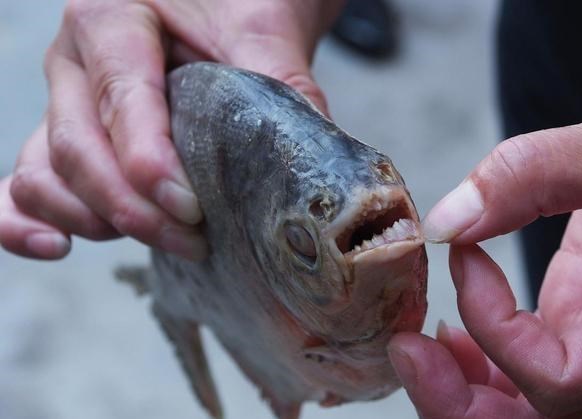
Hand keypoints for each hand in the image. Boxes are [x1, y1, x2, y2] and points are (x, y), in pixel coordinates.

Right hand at [0, 0, 341, 259]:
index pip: (118, 96)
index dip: (147, 162)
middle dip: (132, 208)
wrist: (226, 7)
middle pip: (76, 148)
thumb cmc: (238, 7)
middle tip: (193, 238)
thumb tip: (307, 168)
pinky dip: (29, 221)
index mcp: (112, 17)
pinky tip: (58, 247)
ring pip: (44, 174)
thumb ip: (281, 88)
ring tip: (165, 240)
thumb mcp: (261, 32)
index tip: (189, 208)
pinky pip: (27, 182)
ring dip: (96, 220)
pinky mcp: (70, 140)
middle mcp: (75, 62)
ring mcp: (65, 104)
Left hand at [389, 84, 581, 417]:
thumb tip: (445, 223)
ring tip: (417, 347)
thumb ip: (533, 174)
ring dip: (461, 391)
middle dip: (459, 402)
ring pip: (528, 410)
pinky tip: (450, 336)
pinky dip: (482, 366)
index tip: (464, 254)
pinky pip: (528, 373)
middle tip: (406, 352)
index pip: (561, 379)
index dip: (494, 328)